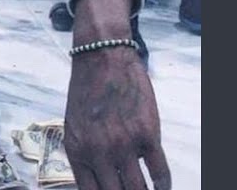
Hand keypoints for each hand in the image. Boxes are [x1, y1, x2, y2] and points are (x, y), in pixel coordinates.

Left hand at [63, 0, 169, 189]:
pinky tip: (162, 187)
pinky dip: (163, 185)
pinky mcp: (146, 134)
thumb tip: (97, 183)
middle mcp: (98, 153)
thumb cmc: (87, 92)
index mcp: (77, 152)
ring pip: (138, 189)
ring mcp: (124, 144)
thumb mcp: (73, 127)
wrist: (101, 58)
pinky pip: (159, 171)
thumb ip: (84, 156)